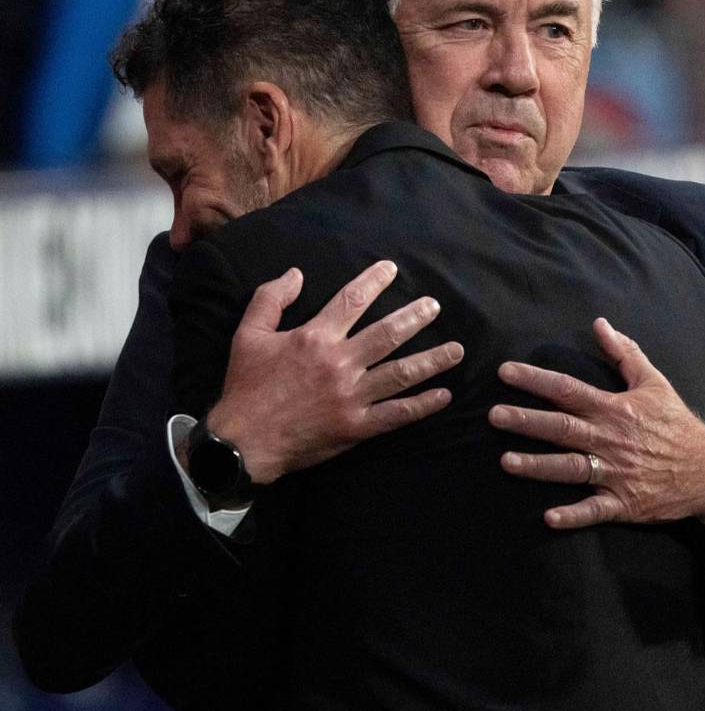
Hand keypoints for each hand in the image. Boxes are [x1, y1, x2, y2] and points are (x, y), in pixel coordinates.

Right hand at [207, 260, 462, 483]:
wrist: (243, 442)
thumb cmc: (246, 386)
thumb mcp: (248, 334)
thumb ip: (271, 298)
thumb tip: (297, 273)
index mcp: (315, 338)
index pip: (352, 301)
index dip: (374, 281)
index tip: (392, 269)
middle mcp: (339, 364)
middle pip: (388, 334)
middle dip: (415, 317)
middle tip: (434, 307)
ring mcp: (351, 397)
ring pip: (401, 374)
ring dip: (432, 360)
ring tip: (456, 350)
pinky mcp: (356, 427)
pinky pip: (396, 414)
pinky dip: (422, 405)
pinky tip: (443, 395)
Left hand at [489, 318, 704, 527]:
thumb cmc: (675, 422)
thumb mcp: (653, 381)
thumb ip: (624, 352)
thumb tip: (599, 323)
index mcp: (614, 408)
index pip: (568, 389)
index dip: (535, 380)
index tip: (505, 372)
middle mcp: (610, 439)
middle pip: (562, 428)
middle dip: (526, 421)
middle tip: (492, 416)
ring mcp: (616, 473)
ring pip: (570, 468)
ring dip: (538, 466)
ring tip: (506, 461)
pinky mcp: (624, 503)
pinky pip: (594, 510)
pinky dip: (573, 515)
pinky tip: (549, 517)